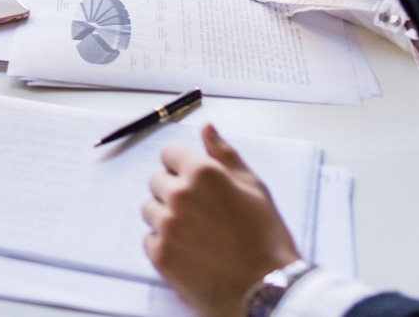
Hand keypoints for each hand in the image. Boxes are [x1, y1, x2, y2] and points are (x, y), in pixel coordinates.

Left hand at [143, 124, 300, 316]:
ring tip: (197, 234)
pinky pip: (150, 239)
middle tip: (201, 212)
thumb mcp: (254, 188)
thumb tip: (207, 128)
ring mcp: (167, 225)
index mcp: (202, 173)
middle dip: (174, 191)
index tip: (194, 180)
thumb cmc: (266, 239)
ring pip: (150, 210)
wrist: (268, 290)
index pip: (169, 153)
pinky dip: (164, 244)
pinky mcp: (160, 255)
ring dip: (167, 217)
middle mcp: (179, 195)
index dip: (182, 165)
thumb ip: (225, 155)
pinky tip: (190, 252)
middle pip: (157, 181)